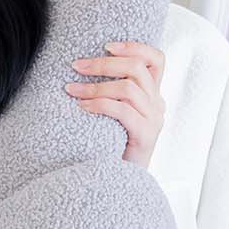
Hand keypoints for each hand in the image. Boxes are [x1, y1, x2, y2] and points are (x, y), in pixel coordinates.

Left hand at [65, 39, 165, 168]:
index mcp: (152, 95)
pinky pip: (123, 111)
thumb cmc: (111, 146)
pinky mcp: (145, 136)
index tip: (106, 45)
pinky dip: (99, 105)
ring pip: (128, 88)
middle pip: (136, 68)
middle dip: (103, 64)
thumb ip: (111, 95)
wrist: (121, 183)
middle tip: (76, 66)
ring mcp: (154, 120)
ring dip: (95, 86)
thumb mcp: (114, 116)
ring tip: (72, 90)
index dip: (134, 47)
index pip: (156, 59)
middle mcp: (157, 104)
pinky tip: (81, 108)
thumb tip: (80, 71)